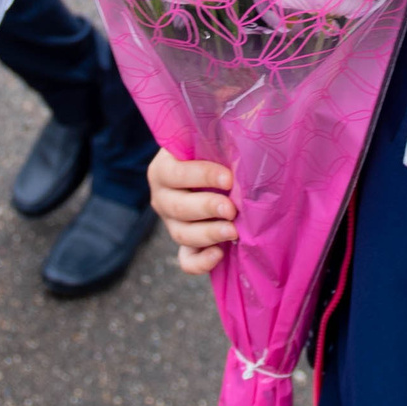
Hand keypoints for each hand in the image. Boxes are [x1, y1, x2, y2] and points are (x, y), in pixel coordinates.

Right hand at [148, 149, 235, 274]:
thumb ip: (221, 143)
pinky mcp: (186, 245)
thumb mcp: (214, 143)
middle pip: (178, 208)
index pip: (176, 173)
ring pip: (182, 234)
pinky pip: (187, 260)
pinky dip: (201, 262)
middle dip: (206, 208)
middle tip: (231, 209)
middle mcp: (163, 198)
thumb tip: (243, 145)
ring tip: (233, 232)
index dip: (202, 176)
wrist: (219, 174)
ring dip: (208, 234)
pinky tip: (219, 254)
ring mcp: (172, 224)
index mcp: (164, 169)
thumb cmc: (218, 152)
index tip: (229, 178)